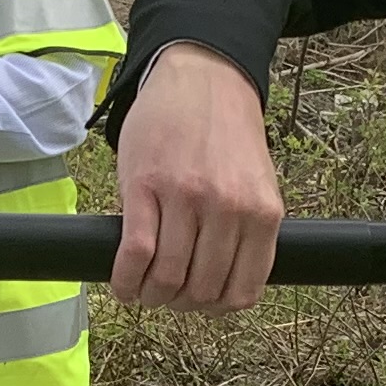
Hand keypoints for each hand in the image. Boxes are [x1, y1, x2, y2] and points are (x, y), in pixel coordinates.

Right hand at [113, 42, 281, 308]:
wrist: (203, 76)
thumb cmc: (226, 133)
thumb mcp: (257, 184)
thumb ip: (248, 231)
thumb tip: (226, 286)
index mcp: (262, 214)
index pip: (241, 292)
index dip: (215, 309)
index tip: (198, 304)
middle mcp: (228, 209)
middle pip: (200, 291)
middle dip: (178, 304)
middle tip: (165, 294)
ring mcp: (185, 198)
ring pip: (166, 278)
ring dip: (150, 295)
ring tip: (142, 288)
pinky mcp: (144, 187)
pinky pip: (135, 254)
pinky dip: (125, 280)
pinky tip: (122, 283)